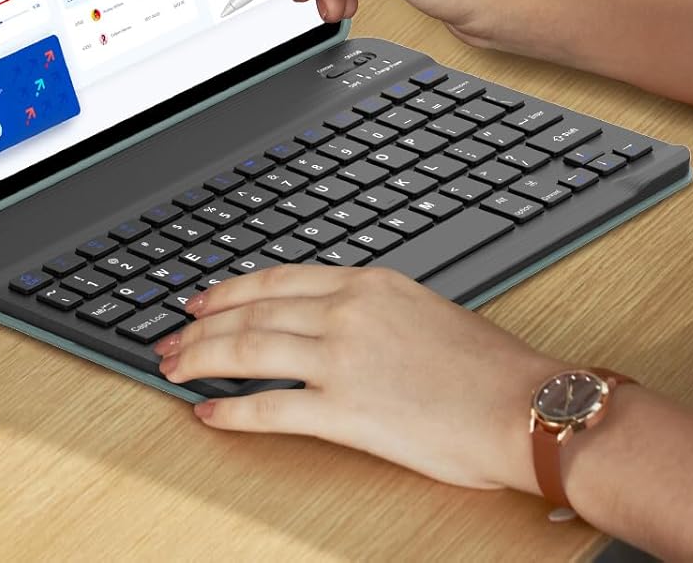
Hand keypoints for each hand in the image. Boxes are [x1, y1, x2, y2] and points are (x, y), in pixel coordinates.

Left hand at [152, 263, 562, 492]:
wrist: (520, 405)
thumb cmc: (487, 368)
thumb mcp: (424, 311)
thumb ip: (374, 309)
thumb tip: (334, 320)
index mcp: (368, 283)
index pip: (278, 279)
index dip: (231, 290)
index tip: (203, 299)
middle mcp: (348, 311)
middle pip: (252, 311)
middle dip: (202, 326)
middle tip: (171, 337)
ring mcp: (342, 359)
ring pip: (249, 350)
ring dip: (201, 360)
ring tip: (173, 369)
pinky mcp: (344, 410)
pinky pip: (269, 407)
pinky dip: (230, 409)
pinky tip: (208, 413)